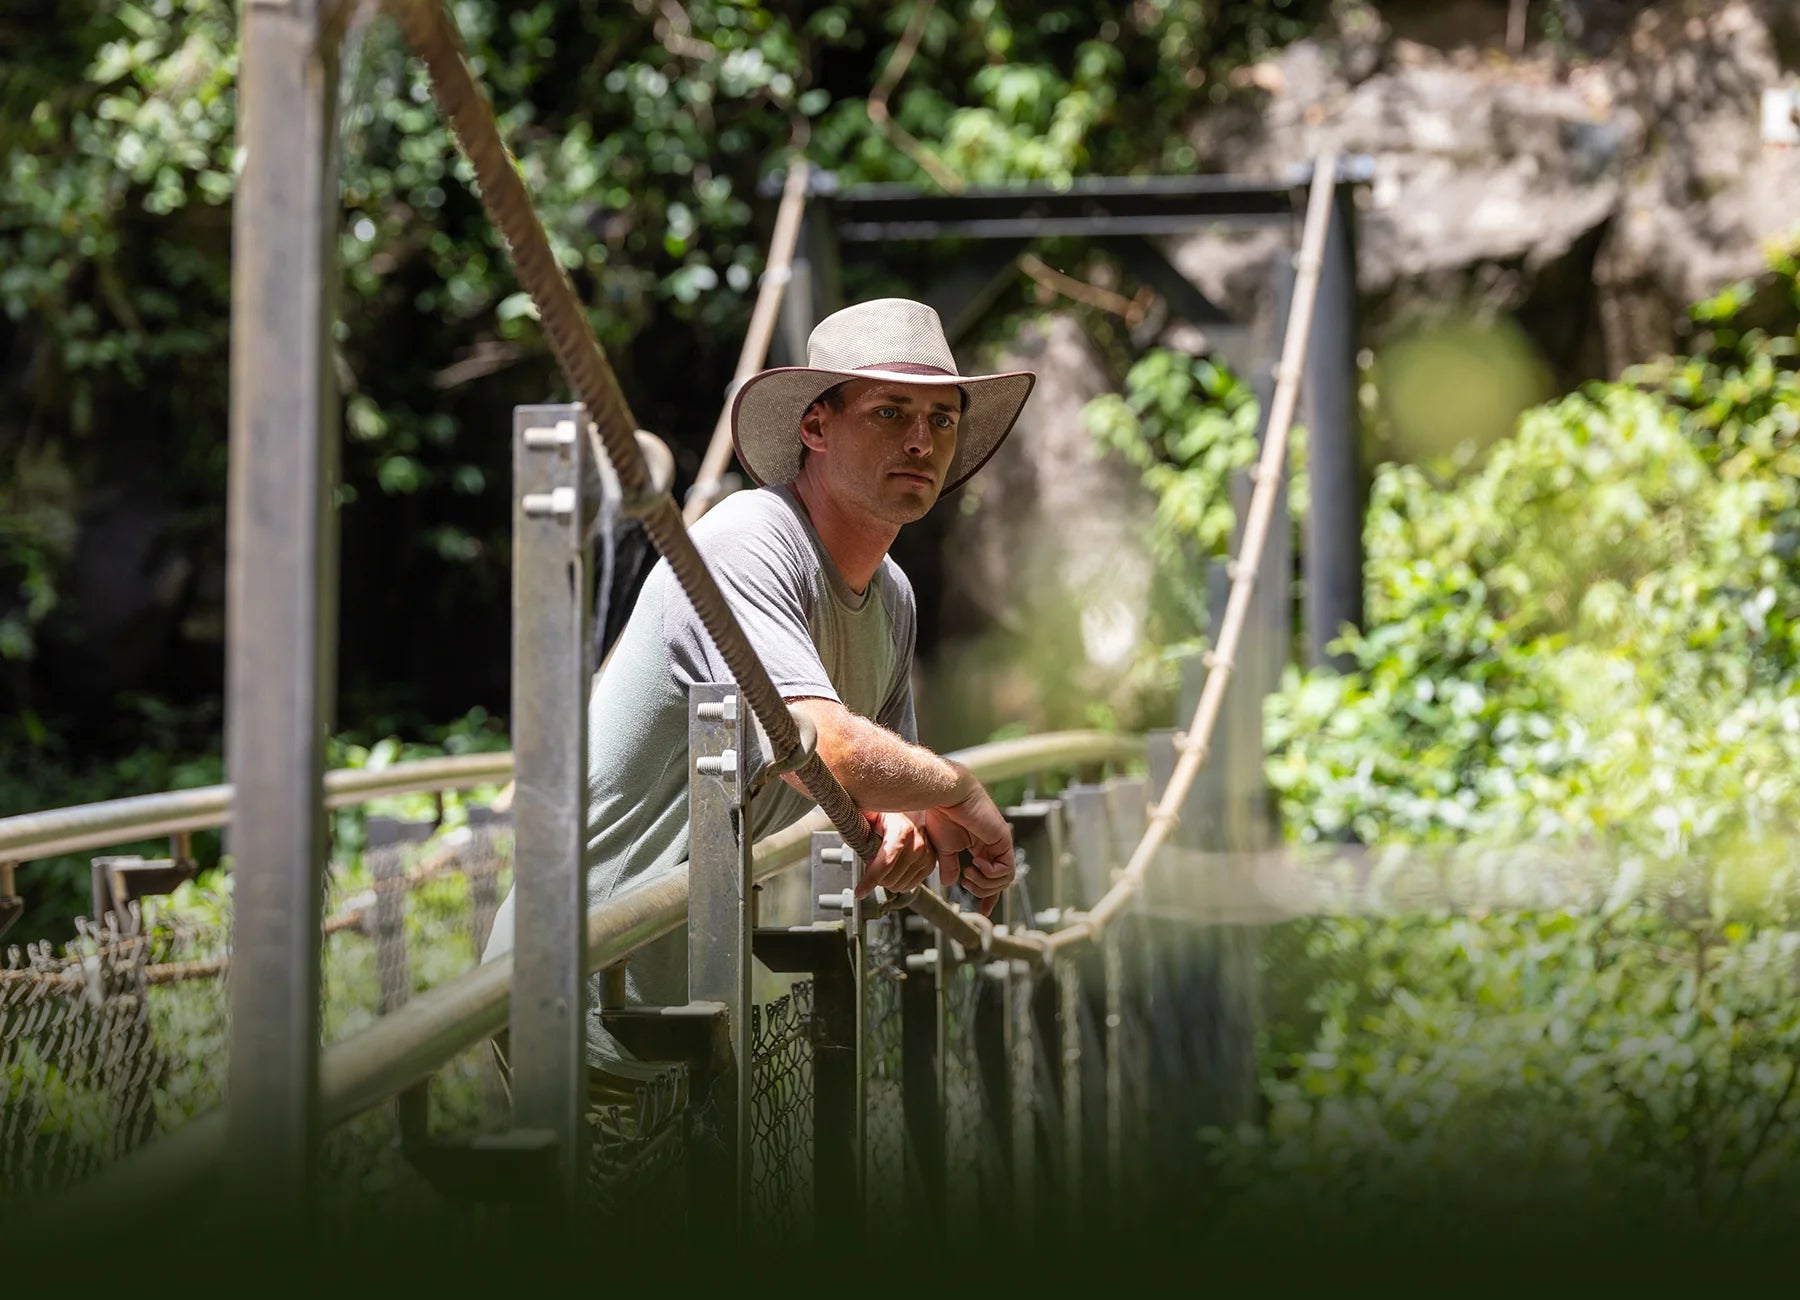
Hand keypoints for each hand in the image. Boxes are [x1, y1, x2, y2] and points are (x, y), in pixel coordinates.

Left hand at [855, 811, 936, 899]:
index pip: (885, 863)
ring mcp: (926, 855)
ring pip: (899, 886)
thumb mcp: (870, 814)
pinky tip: (894, 868)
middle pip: (890, 879)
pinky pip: (910, 886)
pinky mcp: (930, 863)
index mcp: (902, 831)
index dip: (870, 880)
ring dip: (887, 880)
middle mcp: (918, 844)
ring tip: (883, 862)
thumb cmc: (887, 812)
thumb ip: (859, 825)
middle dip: (875, 877)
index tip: (859, 892)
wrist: (910, 807)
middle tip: (871, 860)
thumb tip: (845, 828)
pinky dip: (898, 881)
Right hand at [922, 785, 1014, 916]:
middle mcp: (993, 847)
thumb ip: (949, 865)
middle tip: (965, 881)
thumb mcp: (943, 848)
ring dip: (985, 884)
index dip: (988, 896)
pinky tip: (976, 863)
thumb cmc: (942, 816)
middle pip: (1000, 883)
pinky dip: (990, 874)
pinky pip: (1006, 870)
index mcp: (981, 847)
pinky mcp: (1003, 840)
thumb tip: (949, 883)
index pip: (991, 877)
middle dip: (983, 891)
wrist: (946, 796)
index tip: (983, 911)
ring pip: (1005, 880)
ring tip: (968, 874)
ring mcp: (1000, 843)